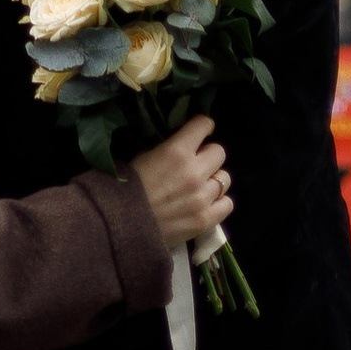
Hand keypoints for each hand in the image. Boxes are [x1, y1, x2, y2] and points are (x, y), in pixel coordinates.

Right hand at [133, 114, 232, 250]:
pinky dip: (219, 201)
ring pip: (225, 178)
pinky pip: (227, 204)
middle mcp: (194, 171)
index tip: (200, 131)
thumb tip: (185, 144)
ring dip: (213, 179)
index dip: (202, 127)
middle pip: (219, 152)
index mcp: (176, 151)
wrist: (123, 224)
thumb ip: (169, 148)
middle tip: (198, 163)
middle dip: (208, 155)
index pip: (204, 124)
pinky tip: (207, 203)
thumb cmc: (129, 186)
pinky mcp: (206, 220)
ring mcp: (202, 197)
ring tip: (201, 186)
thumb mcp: (145, 156)